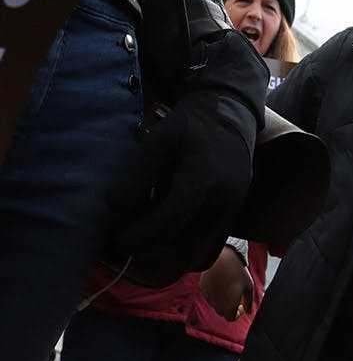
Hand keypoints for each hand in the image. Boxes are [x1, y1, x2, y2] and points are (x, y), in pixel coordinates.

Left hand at [107, 91, 254, 259]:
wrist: (231, 120)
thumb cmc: (190, 128)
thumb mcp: (159, 140)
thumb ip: (137, 173)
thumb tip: (113, 207)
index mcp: (203, 177)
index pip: (171, 217)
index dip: (143, 234)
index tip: (119, 240)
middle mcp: (222, 197)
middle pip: (180, 233)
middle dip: (149, 240)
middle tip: (123, 237)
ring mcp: (231, 206)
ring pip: (191, 237)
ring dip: (165, 236)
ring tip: (143, 224)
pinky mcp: (232, 211)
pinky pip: (202, 233)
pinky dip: (180, 231)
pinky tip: (165, 218)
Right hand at [200, 246, 255, 320]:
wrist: (222, 259)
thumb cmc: (238, 274)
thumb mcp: (249, 288)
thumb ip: (249, 302)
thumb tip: (249, 311)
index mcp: (228, 307)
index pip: (231, 318)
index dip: (238, 313)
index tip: (242, 304)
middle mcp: (216, 305)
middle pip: (223, 311)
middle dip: (230, 306)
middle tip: (237, 295)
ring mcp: (208, 296)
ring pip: (215, 303)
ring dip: (222, 299)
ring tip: (230, 286)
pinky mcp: (203, 287)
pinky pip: (209, 293)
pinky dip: (216, 292)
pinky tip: (222, 281)